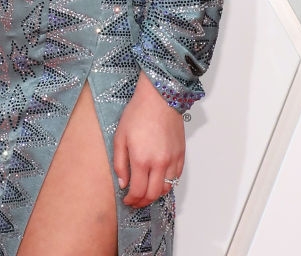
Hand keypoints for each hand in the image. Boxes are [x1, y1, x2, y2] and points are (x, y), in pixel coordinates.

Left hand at [113, 72, 184, 206]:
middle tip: (135, 201)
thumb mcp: (120, 136)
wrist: (159, 99)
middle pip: (153, 195)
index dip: (131, 200)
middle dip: (143, 202)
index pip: (138, 191)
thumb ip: (119, 163)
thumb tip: (123, 183)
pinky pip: (176, 178)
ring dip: (155, 195)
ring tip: (146, 192)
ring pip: (166, 189)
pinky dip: (167, 184)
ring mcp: (172, 160)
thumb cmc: (138, 113)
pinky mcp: (181, 156)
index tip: (127, 200)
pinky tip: (158, 180)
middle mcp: (159, 163)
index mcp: (141, 159)